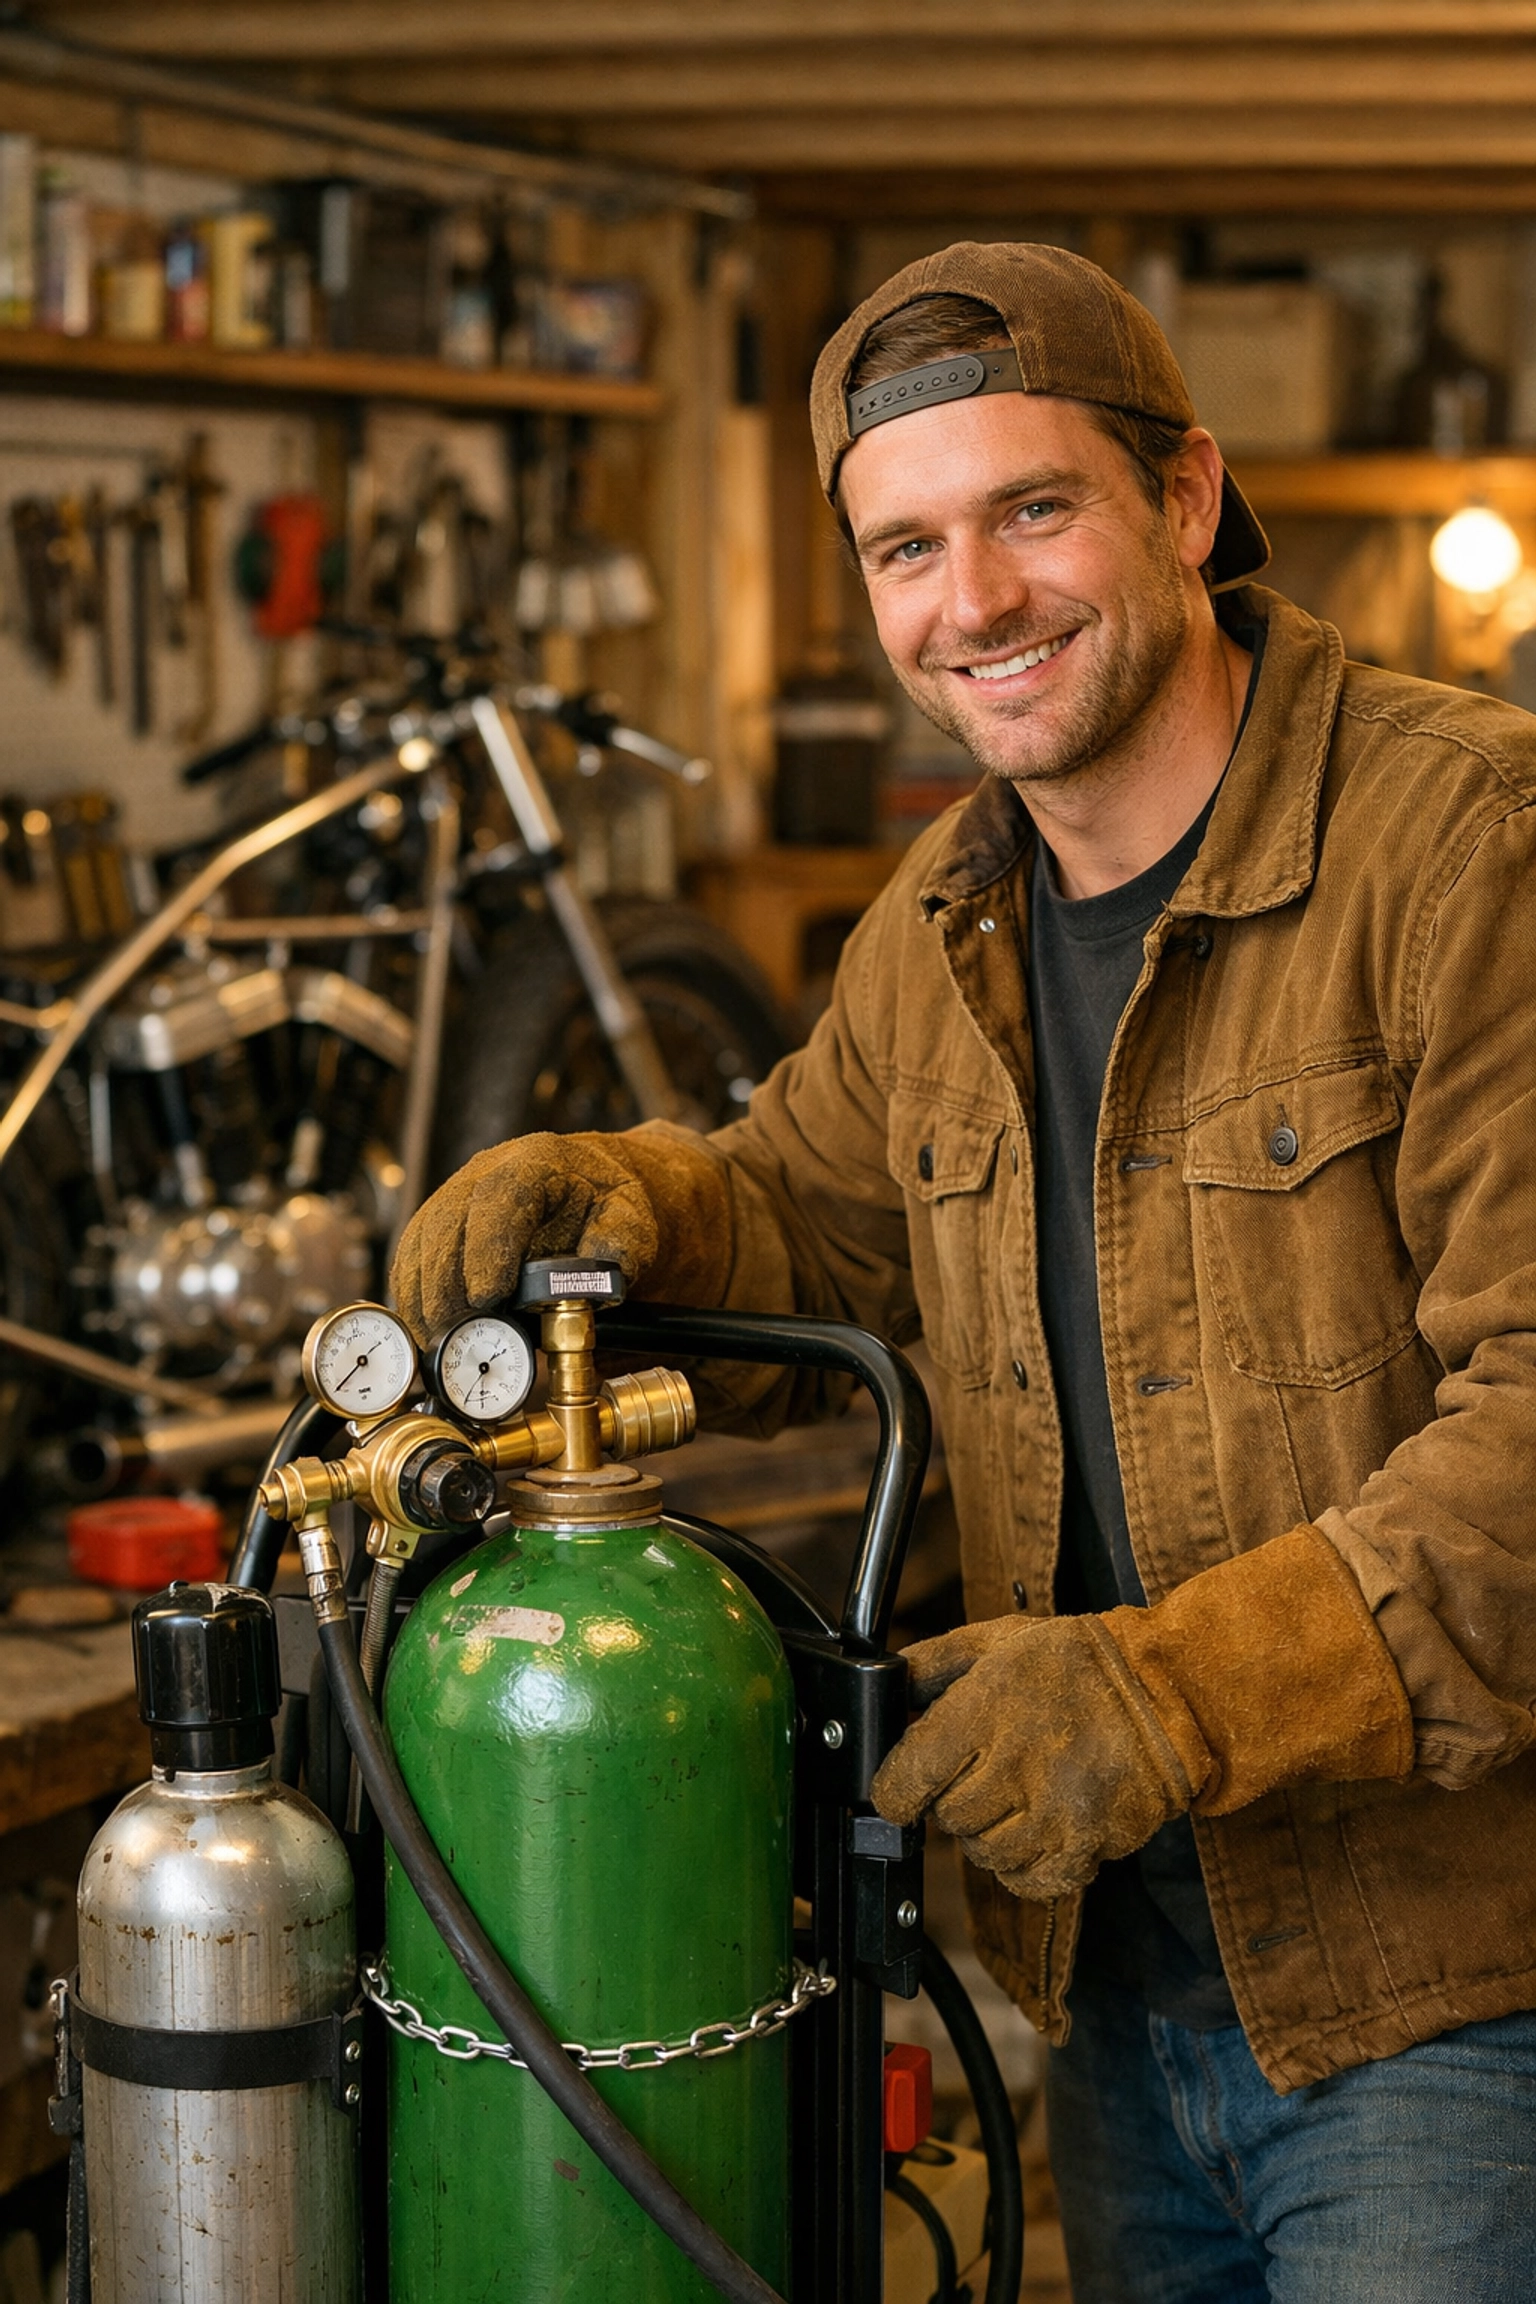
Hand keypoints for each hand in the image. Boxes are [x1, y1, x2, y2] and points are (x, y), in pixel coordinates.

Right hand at [390, 1123, 730, 1341]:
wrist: (587, 1188)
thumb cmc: (608, 1207)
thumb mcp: (633, 1218)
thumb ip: (624, 1240)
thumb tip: (602, 1262)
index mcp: (538, 1163)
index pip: (502, 1196)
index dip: (488, 1247)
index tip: (487, 1297)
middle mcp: (486, 1171)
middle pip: (447, 1224)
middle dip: (447, 1286)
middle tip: (456, 1336)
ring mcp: (455, 1193)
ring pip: (420, 1241)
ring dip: (422, 1297)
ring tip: (437, 1343)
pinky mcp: (436, 1220)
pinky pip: (410, 1255)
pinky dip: (412, 1296)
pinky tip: (425, 1331)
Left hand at [872, 1525, 1415, 1902]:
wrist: (1169, 1693)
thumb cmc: (1077, 1663)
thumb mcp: (995, 1640)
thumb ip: (928, 1665)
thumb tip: (880, 1691)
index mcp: (986, 1708)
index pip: (906, 1778)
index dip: (897, 1787)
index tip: (907, 1783)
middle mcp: (1017, 1763)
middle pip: (947, 1818)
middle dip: (953, 1800)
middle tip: (982, 1772)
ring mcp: (1054, 1811)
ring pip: (983, 1854)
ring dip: (989, 1832)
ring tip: (1017, 1793)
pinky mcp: (1087, 1846)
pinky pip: (1027, 1881)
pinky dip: (1024, 1863)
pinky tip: (1039, 1825)